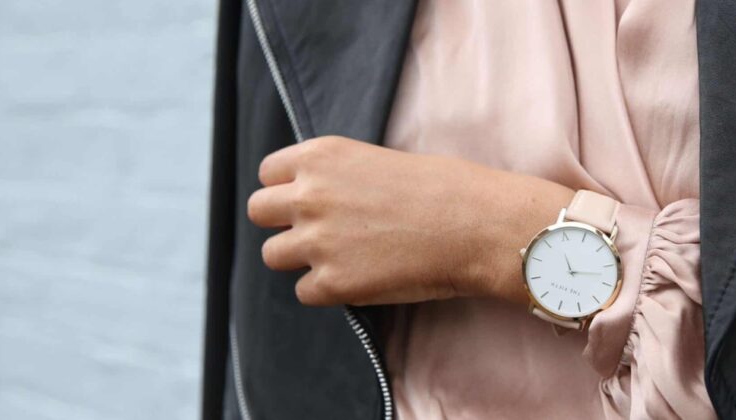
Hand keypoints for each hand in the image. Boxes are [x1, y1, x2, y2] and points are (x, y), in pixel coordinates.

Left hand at [247, 136, 573, 305]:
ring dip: (300, 259)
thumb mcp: (380, 160)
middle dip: (283, 223)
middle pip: (258, 211)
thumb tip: (317, 198)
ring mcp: (317, 240)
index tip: (310, 201)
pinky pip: (304, 291)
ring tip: (342, 258)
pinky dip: (328, 289)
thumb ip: (338, 177)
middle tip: (319, 232)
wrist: (477, 224)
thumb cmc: (445, 189)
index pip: (268, 173)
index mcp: (321, 156)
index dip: (287, 189)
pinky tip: (361, 279)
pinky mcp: (332, 282)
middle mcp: (309, 194)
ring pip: (272, 255)